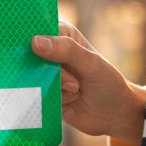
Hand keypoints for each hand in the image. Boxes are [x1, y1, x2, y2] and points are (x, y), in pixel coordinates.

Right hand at [32, 22, 145, 145]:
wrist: (114, 115)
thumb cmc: (108, 82)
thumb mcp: (91, 63)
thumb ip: (66, 50)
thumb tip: (35, 42)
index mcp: (61, 35)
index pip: (37, 30)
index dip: (32, 41)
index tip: (38, 55)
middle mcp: (49, 52)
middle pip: (31, 57)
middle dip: (51, 73)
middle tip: (73, 83)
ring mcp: (45, 74)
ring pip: (33, 78)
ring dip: (56, 89)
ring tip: (76, 91)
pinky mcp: (42, 93)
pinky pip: (35, 96)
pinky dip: (52, 101)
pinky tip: (69, 102)